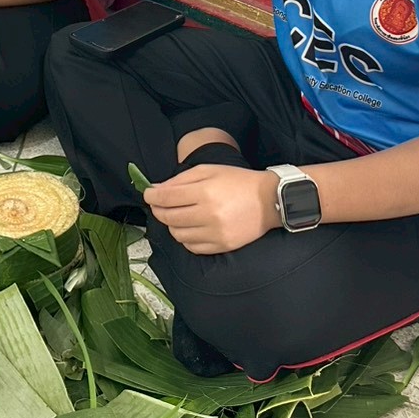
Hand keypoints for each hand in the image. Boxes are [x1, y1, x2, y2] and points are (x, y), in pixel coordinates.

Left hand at [143, 164, 278, 254]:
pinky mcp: (222, 246)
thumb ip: (180, 180)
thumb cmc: (237, 181)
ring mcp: (215, 233)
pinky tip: (190, 228)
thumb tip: (156, 189)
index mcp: (205, 192)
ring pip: (178, 234)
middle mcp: (209, 215)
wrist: (269, 200)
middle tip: (159, 204)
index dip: (152, 196)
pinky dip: (186, 238)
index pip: (167, 197)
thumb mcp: (208, 170)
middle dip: (159, 210)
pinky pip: (192, 247)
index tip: (148, 194)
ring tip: (178, 215)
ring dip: (172, 225)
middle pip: (169, 217)